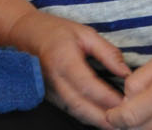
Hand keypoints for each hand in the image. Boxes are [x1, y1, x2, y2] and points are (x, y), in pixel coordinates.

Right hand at [4, 10, 129, 126]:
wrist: (25, 34)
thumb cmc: (55, 31)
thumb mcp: (85, 33)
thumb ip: (107, 52)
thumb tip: (126, 72)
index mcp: (64, 60)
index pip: (87, 85)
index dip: (107, 97)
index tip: (126, 102)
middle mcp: (55, 80)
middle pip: (81, 106)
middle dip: (104, 118)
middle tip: (125, 122)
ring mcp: (51, 91)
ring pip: (76, 112)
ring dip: (97, 121)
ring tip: (117, 124)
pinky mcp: (51, 96)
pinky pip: (71, 110)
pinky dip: (87, 117)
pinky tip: (102, 118)